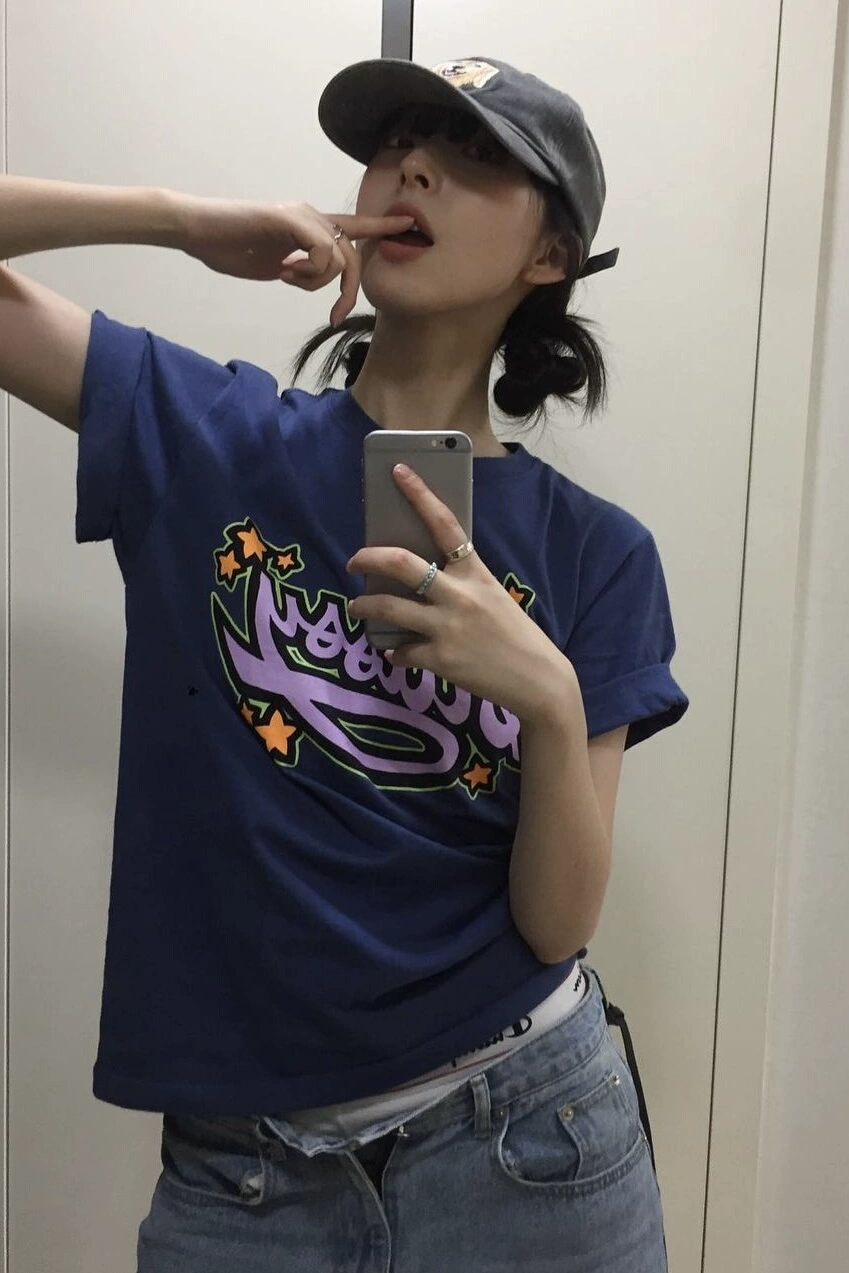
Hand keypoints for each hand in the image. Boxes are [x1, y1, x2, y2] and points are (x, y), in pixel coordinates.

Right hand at [178, 195, 413, 324]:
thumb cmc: (230, 248)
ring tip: (287, 276)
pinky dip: (307, 271)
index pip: (354, 226)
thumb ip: (301, 269)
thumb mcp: (276, 265)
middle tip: (334, 317)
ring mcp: (302, 214)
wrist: (199, 232)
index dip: (382, 226)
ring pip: (338, 257)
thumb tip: (312, 278)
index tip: (409, 226)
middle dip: (349, 291)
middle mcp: (311, 215)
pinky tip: (283, 269)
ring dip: (317, 281)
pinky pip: (322, 252)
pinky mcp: (290, 218)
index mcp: (309, 226)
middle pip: (353, 254)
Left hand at [345, 464, 574, 721]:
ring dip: (363, 605)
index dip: (420, 494)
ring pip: (388, 607)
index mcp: (476, 572)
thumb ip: (461, 582)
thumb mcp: (492, 595)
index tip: (398, 471)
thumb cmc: (515, 634)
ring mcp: (448, 627)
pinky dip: (393, 651)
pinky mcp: (441, 659)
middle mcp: (460, 595)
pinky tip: (394, 651)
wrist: (538, 679)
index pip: (445, 523)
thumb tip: (418, 576)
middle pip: (401, 563)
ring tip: (356, 606)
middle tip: (354, 560)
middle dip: (368, 557)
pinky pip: (401, 651)